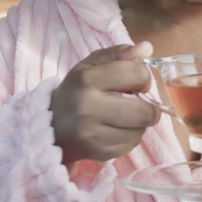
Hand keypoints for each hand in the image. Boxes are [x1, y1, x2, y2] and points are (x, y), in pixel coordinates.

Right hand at [51, 42, 159, 164]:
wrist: (52, 126)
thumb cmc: (77, 90)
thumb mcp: (92, 65)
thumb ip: (120, 54)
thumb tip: (147, 48)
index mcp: (87, 80)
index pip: (137, 75)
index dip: (143, 77)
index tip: (136, 81)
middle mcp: (88, 108)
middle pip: (145, 112)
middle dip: (149, 107)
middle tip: (138, 103)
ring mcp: (93, 135)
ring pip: (141, 130)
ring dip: (139, 122)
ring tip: (123, 116)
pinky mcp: (99, 153)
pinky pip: (132, 144)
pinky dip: (130, 136)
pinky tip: (115, 129)